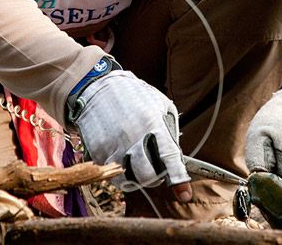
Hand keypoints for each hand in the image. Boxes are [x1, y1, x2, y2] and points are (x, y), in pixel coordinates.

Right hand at [73, 70, 191, 198]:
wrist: (97, 87)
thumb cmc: (135, 96)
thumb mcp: (160, 105)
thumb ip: (169, 132)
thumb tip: (175, 160)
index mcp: (152, 123)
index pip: (169, 159)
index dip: (178, 180)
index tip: (184, 195)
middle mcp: (132, 137)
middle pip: (148, 177)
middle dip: (155, 178)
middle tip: (154, 169)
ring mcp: (112, 145)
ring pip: (128, 181)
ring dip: (136, 177)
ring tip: (137, 163)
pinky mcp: (97, 151)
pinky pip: (111, 174)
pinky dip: (119, 171)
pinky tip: (121, 156)